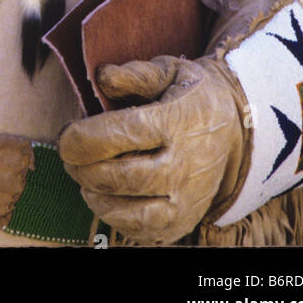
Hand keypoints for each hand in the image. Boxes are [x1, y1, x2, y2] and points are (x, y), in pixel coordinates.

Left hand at [59, 55, 245, 243]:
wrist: (236, 130)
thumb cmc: (190, 96)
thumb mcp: (170, 71)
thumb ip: (136, 74)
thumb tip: (102, 77)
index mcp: (179, 122)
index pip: (123, 134)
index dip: (85, 138)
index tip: (66, 136)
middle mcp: (185, 165)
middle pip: (121, 176)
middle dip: (83, 167)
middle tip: (68, 156)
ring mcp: (186, 199)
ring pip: (128, 210)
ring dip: (94, 194)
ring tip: (83, 176)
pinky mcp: (183, 222)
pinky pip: (140, 231)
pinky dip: (113, 217)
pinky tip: (103, 196)